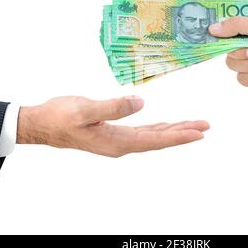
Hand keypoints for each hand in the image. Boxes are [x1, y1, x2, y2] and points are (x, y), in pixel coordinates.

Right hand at [16, 96, 208, 156]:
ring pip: (152, 136)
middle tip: (205, 126)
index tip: (199, 132)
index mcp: (117, 142)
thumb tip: (140, 102)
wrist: (43, 123)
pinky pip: (143, 132)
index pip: (155, 140)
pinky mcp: (113, 132)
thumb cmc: (60, 117)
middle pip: (159, 139)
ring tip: (193, 126)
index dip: (178, 136)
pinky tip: (166, 126)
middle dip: (183, 132)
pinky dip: (158, 128)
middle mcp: (121, 144)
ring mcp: (117, 140)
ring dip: (173, 130)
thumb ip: (113, 106)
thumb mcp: (85, 109)